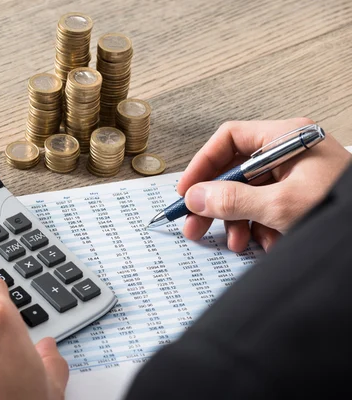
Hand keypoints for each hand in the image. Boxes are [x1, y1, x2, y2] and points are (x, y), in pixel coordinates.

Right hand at [177, 118, 350, 251]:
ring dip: (236, 219)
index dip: (203, 163)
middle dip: (215, 201)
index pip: (229, 139)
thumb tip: (195, 197)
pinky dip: (258, 226)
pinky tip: (261, 243)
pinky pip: (265, 206)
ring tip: (234, 241)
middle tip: (194, 223)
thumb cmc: (341, 207)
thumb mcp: (280, 205)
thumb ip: (233, 201)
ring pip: (248, 192)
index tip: (187, 190)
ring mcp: (293, 174)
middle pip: (235, 170)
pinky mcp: (298, 195)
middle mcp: (287, 152)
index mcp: (285, 138)